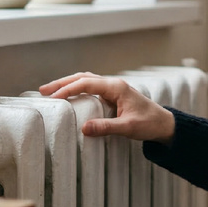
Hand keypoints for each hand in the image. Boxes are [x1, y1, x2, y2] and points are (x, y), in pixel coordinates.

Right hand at [39, 72, 175, 143]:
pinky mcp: (112, 96)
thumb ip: (106, 127)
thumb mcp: (128, 127)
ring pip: (86, 81)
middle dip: (62, 82)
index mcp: (116, 87)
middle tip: (43, 91)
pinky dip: (77, 89)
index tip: (53, 98)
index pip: (86, 83)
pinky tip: (68, 96)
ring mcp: (113, 89)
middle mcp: (113, 84)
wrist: (164, 124)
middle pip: (83, 78)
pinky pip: (91, 88)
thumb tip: (84, 128)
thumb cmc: (149, 124)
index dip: (68, 89)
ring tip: (50, 92)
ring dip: (68, 84)